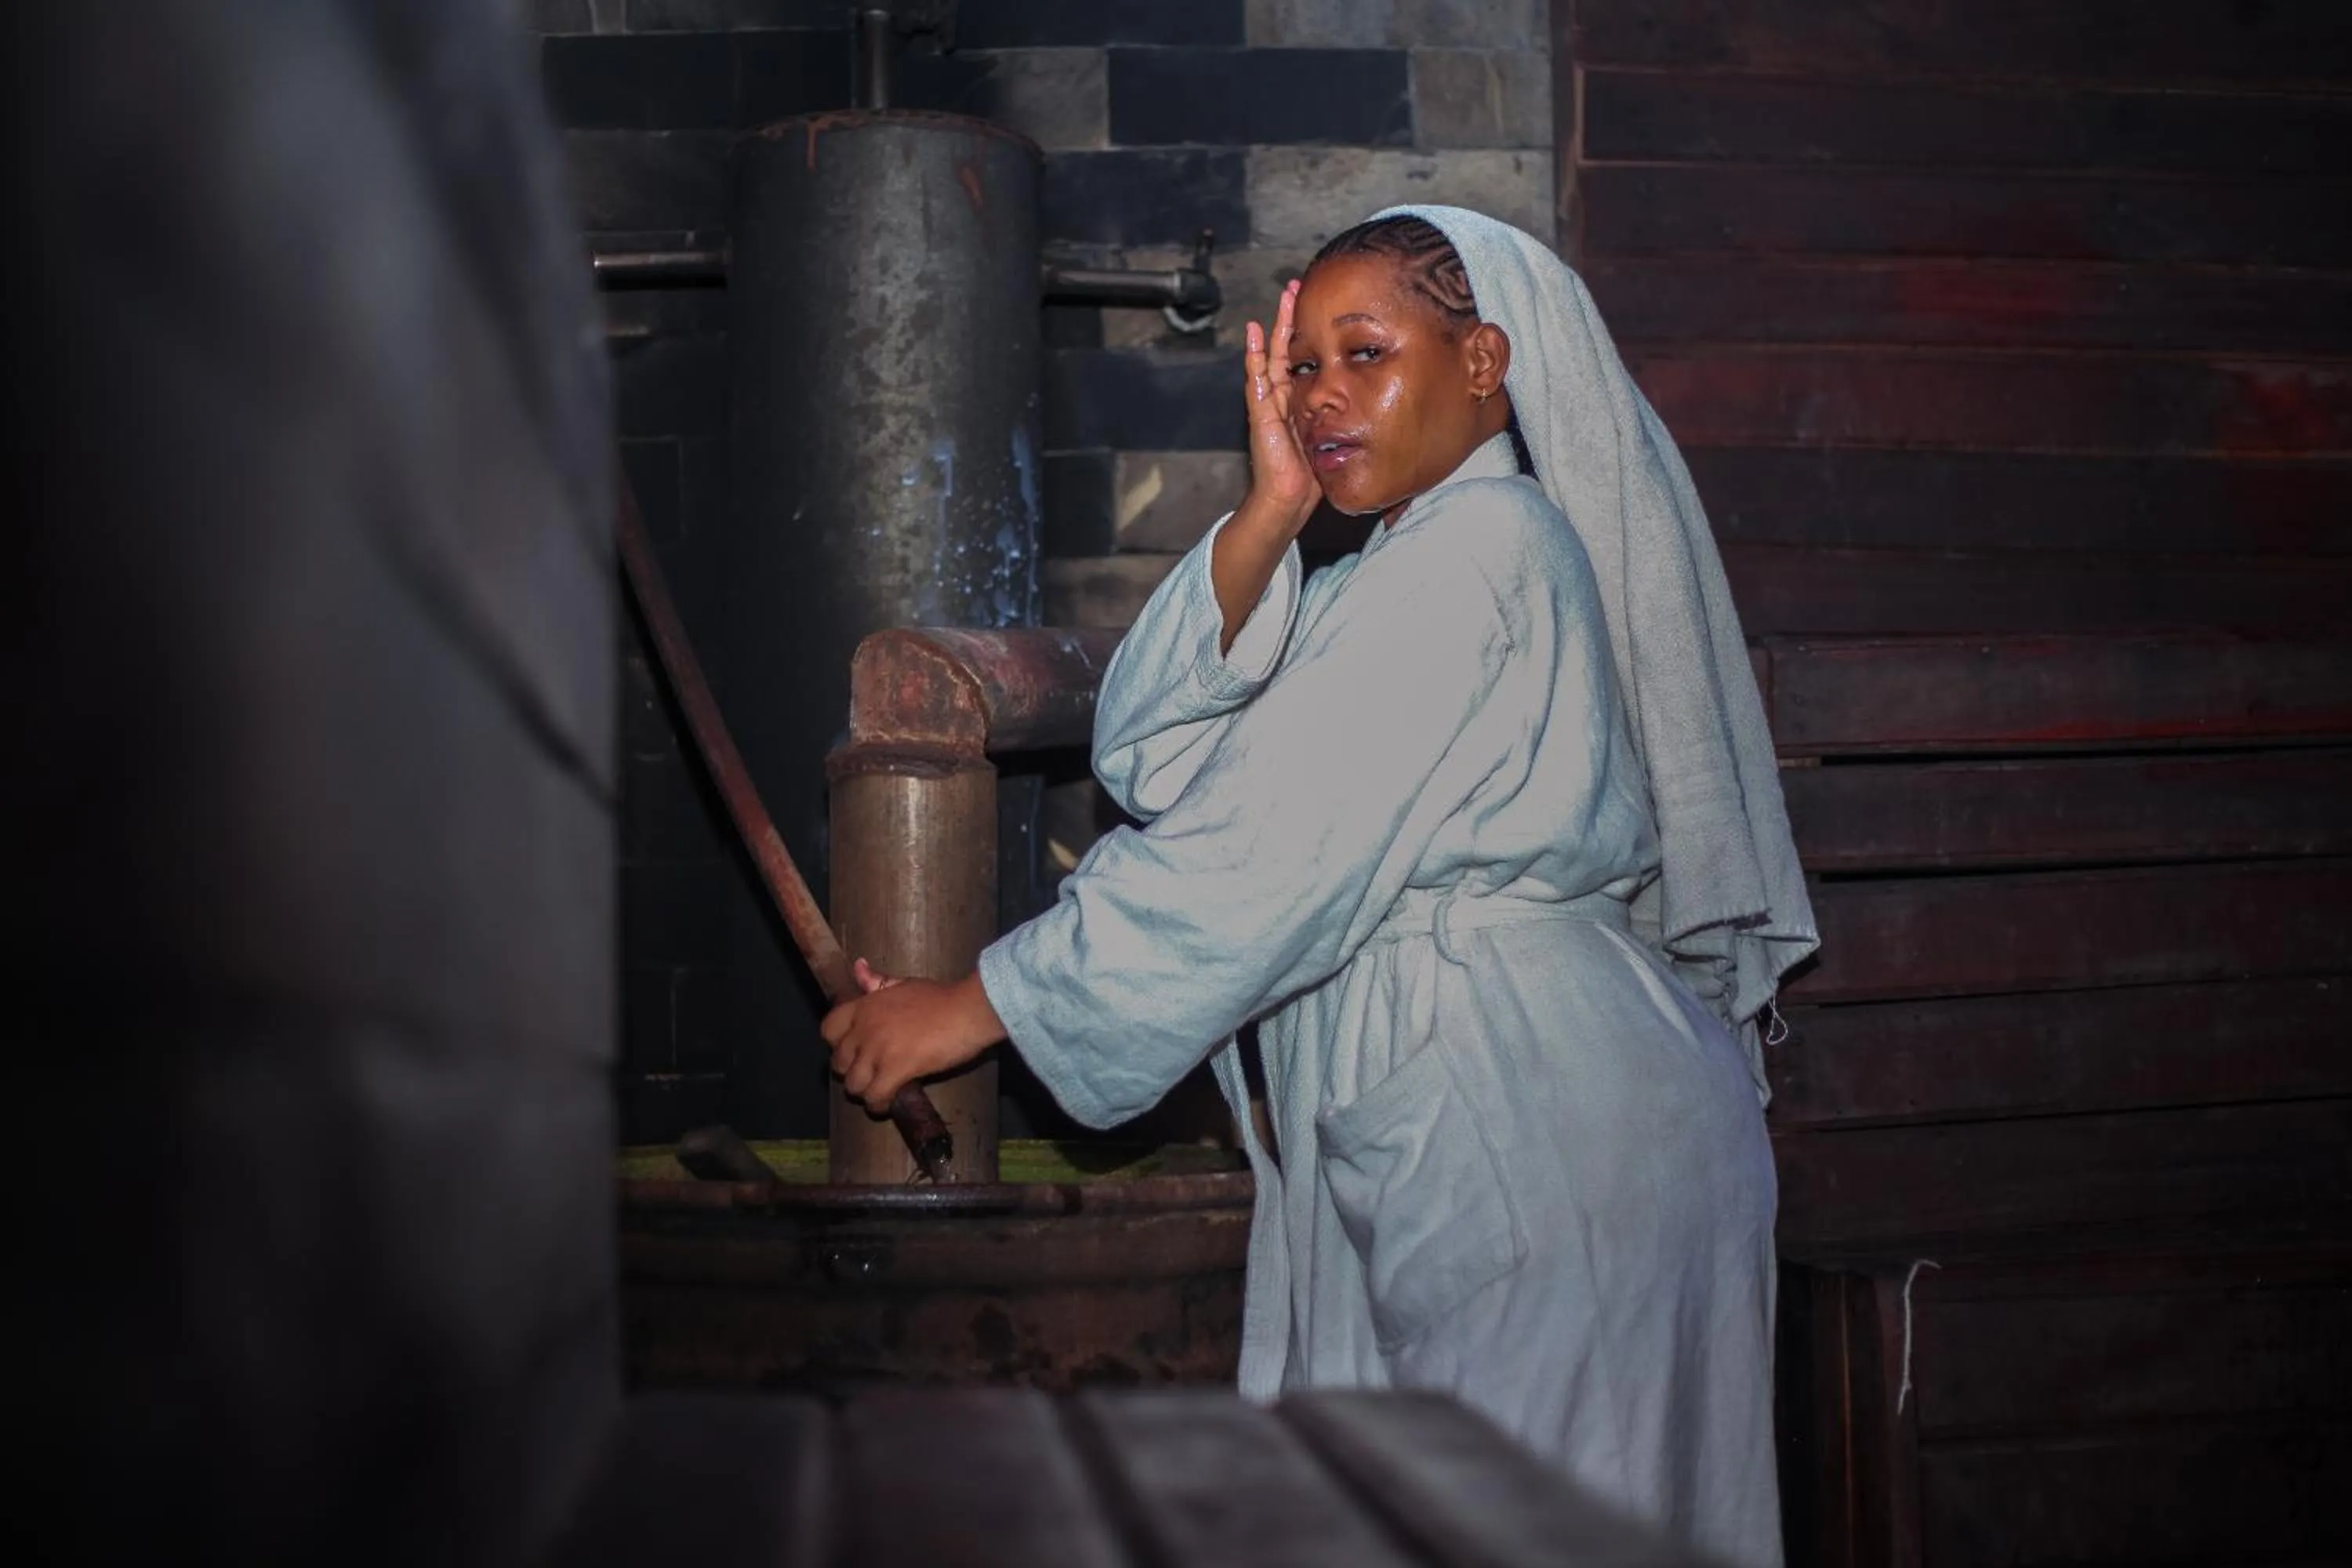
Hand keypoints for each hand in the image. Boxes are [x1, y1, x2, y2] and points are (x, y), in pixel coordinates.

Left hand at [821, 963, 1003, 1114]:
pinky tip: (888, 1103)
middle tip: (868, 1074)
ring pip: (853, 1084)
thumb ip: (877, 981)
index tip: (852, 1049)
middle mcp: (865, 1029)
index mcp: (865, 1006)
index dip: (836, 1044)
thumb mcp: (904, 983)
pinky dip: (879, 1105)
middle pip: (838, 1062)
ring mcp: (878, 1051)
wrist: (966, 1011)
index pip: (827, 1029)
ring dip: (864, 1091)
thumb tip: (857, 966)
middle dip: (851, 1071)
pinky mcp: (896, 1071)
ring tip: (878, 1091)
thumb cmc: (941, 997)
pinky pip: (875, 1097)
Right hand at [1242, 279, 1317, 529]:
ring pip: (1272, 355)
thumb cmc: (1310, 477)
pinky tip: (1255, 332)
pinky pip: (1256, 377)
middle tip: (1297, 288)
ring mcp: (1268, 403)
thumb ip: (1341, 423)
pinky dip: (1254, 354)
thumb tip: (1375, 411)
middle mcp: (1281, 398)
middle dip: (1291, 318)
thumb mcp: (1331, 440)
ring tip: (1283, 298)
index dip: (1309, 334)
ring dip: (1277, 325)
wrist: (1287, 500)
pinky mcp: (1260, 413)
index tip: (1320, 308)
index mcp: (1297, 402)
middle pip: (1286, 348)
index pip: (1302, 359)